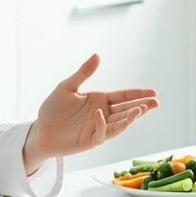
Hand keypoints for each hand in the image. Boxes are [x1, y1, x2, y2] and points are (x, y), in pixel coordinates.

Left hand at [23, 54, 157, 170]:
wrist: (40, 130)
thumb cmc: (52, 109)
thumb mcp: (67, 87)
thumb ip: (83, 73)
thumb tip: (97, 55)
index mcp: (100, 100)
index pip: (123, 96)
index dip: (138, 94)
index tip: (153, 92)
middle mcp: (102, 114)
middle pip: (126, 110)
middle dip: (141, 106)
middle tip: (156, 102)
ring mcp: (97, 129)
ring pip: (119, 124)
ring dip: (129, 118)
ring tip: (141, 110)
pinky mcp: (89, 141)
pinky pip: (101, 134)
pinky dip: (102, 125)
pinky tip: (101, 115)